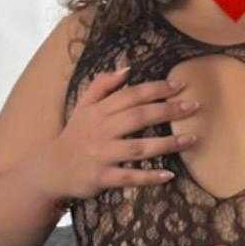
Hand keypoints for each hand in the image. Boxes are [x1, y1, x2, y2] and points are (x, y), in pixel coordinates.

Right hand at [37, 67, 200, 200]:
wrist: (51, 169)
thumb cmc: (75, 135)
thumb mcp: (83, 106)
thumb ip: (102, 85)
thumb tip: (127, 68)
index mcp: (99, 111)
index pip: (131, 95)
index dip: (156, 89)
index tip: (179, 85)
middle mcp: (101, 131)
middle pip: (138, 117)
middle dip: (167, 111)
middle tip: (193, 107)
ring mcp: (102, 155)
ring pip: (138, 148)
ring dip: (166, 143)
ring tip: (191, 139)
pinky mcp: (102, 177)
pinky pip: (129, 177)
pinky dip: (148, 177)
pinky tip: (169, 175)